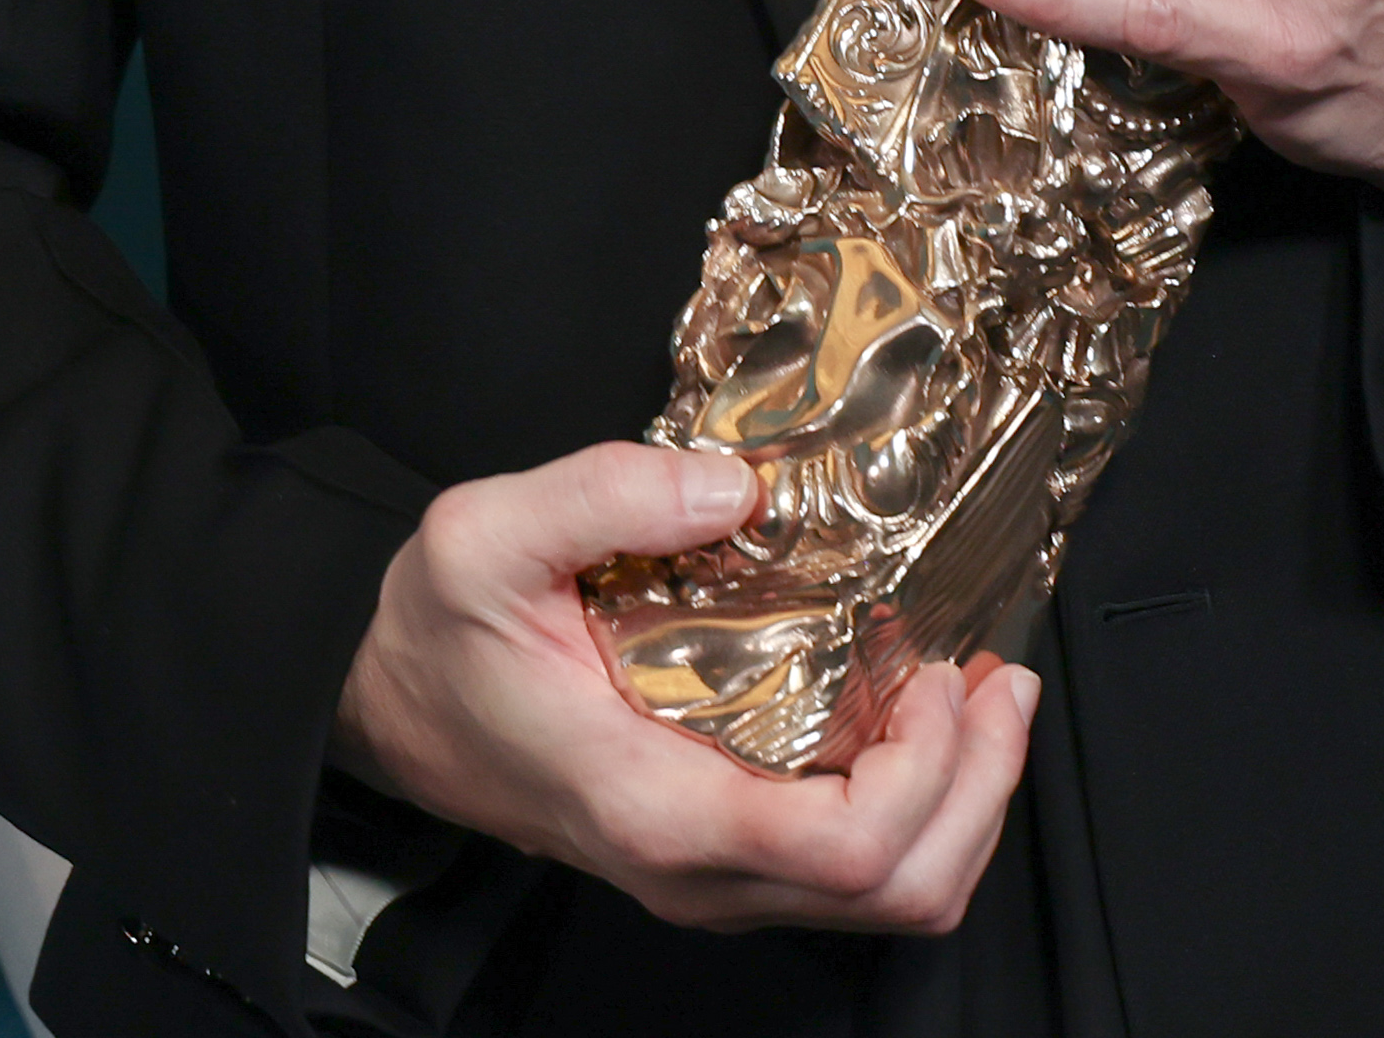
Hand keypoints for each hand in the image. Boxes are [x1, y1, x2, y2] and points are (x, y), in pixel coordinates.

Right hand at [333, 438, 1036, 936]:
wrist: (390, 702)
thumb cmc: (435, 637)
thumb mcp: (485, 535)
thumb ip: (602, 492)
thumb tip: (729, 484)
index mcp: (653, 807)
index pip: (849, 851)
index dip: (932, 771)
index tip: (939, 672)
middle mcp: (694, 870)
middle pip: (902, 891)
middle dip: (982, 787)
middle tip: (993, 679)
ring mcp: (712, 876)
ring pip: (895, 899)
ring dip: (966, 801)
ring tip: (984, 695)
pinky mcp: (723, 860)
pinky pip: (858, 876)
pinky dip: (922, 806)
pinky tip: (923, 720)